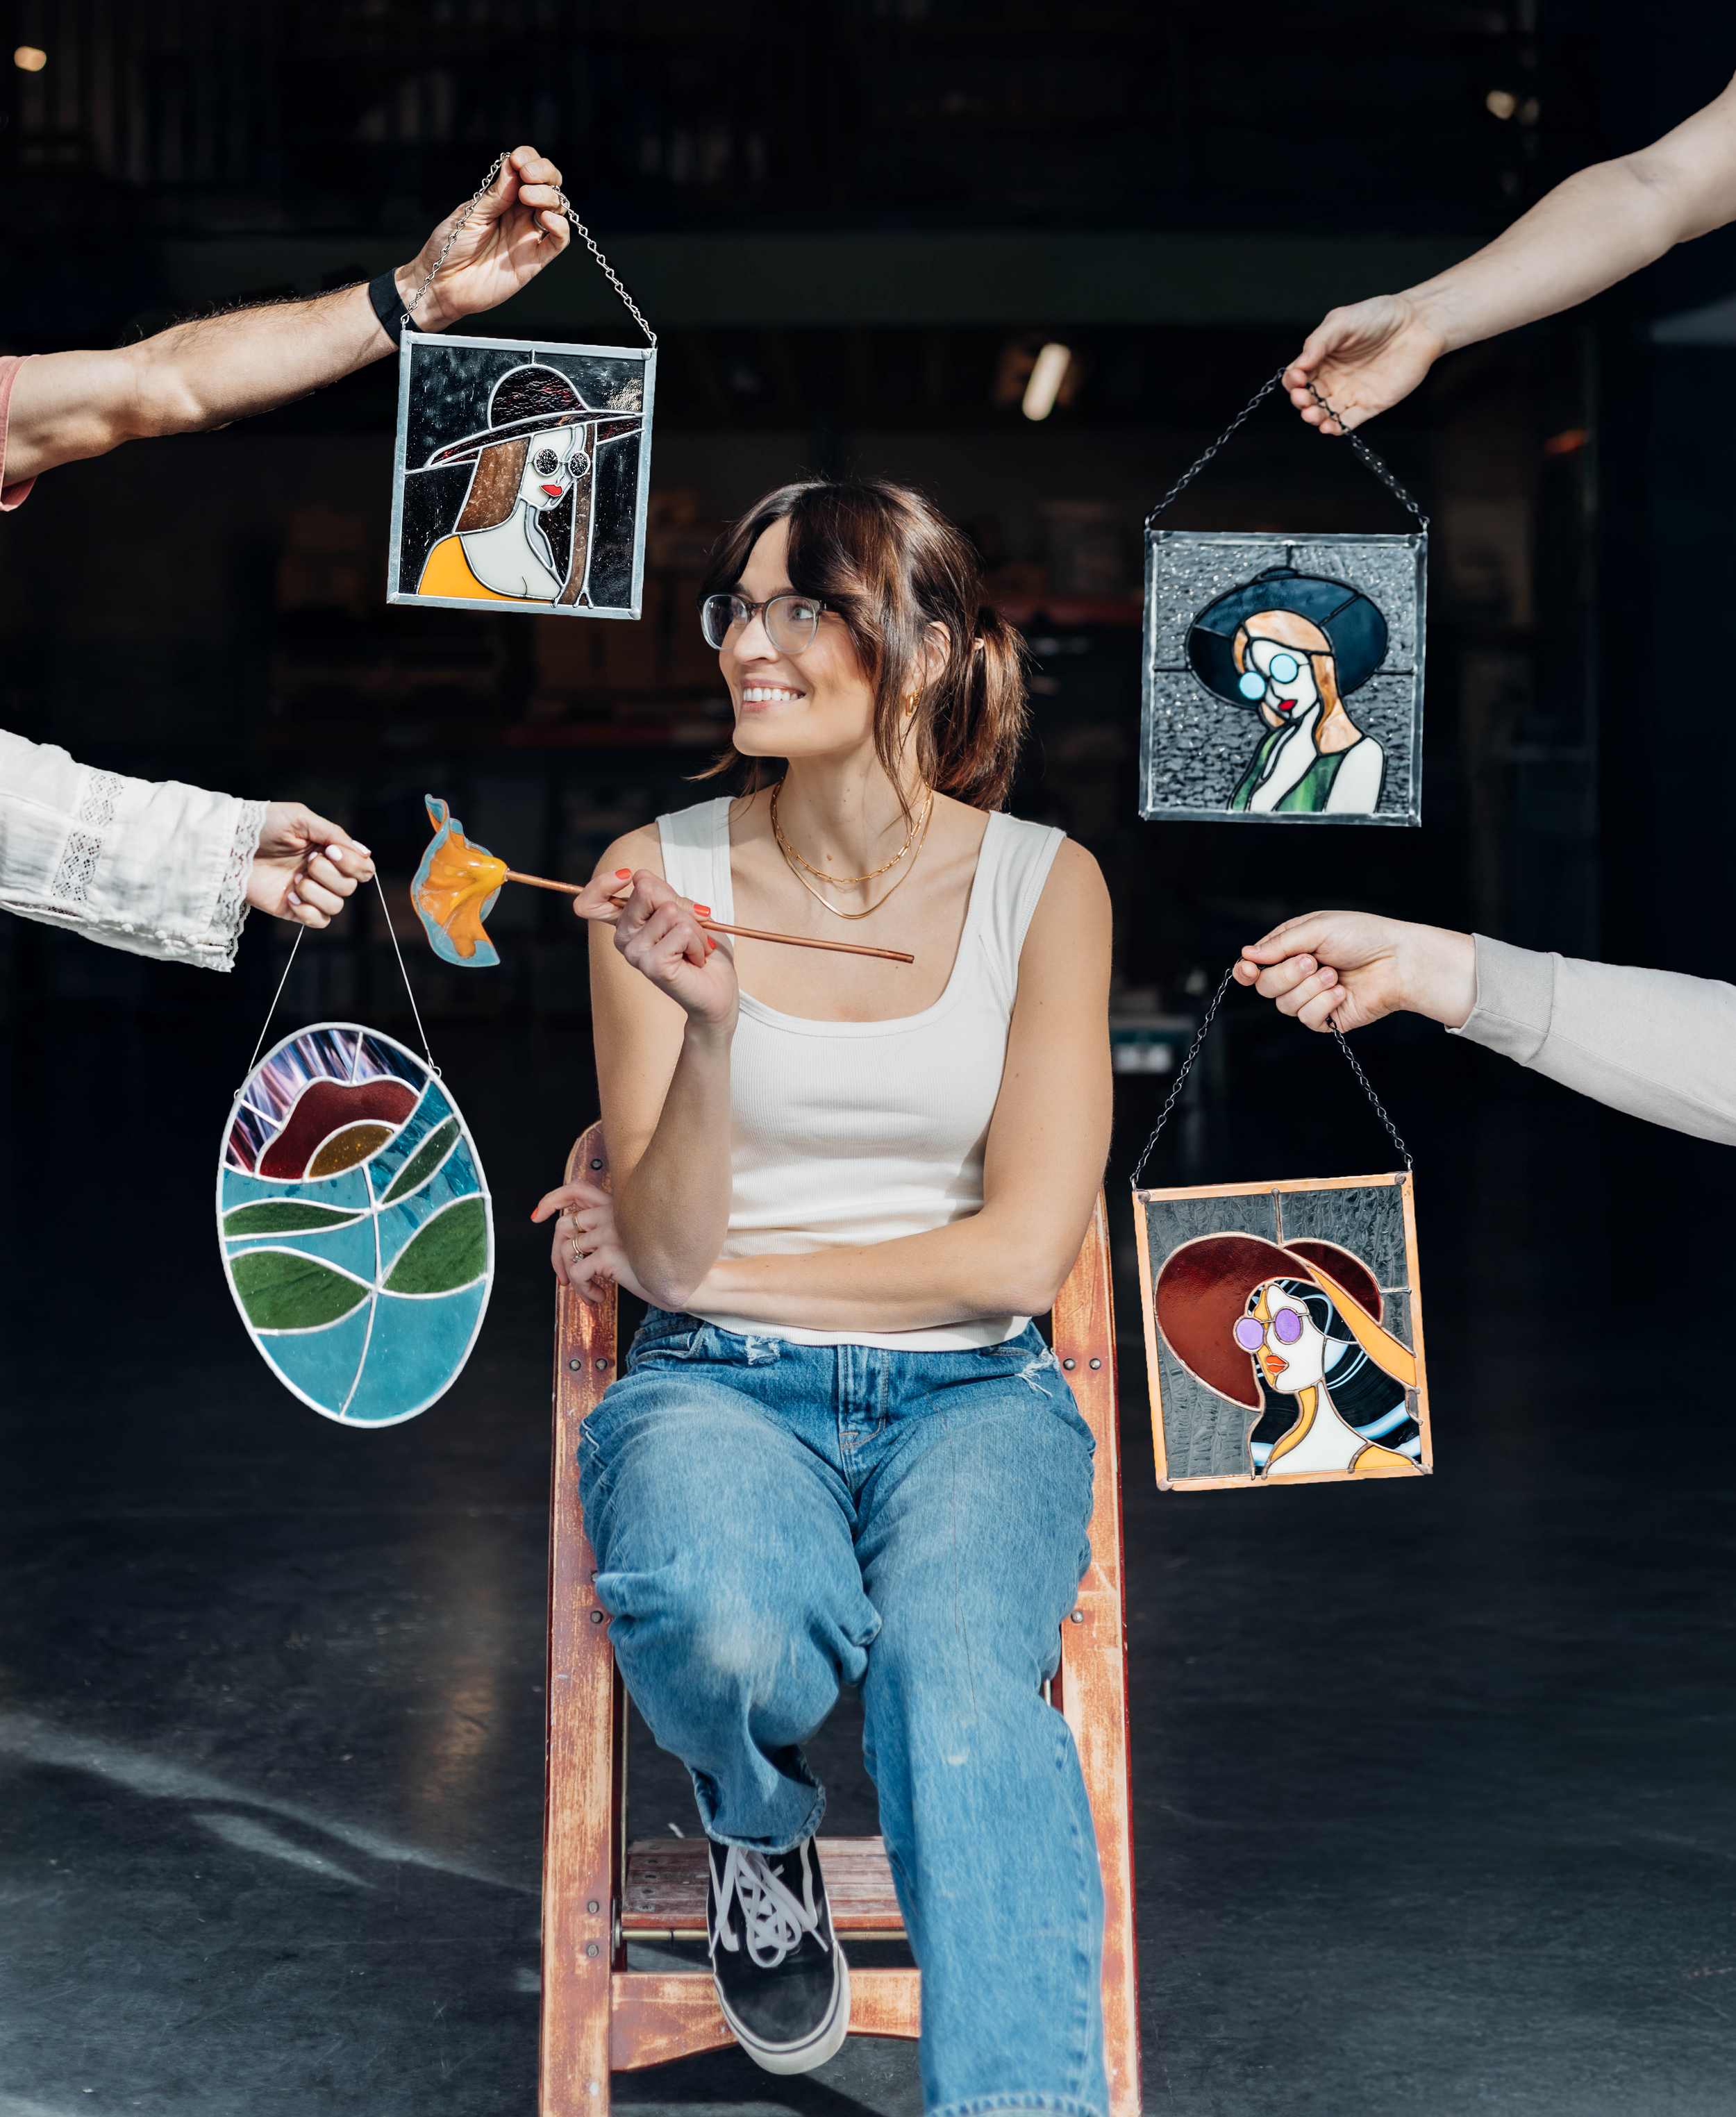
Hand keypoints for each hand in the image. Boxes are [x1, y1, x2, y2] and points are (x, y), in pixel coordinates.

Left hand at [246, 803, 373, 928]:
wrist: (229, 846)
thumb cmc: (262, 825)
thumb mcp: (300, 818)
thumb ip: (334, 833)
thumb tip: (365, 852)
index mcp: (328, 851)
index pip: (363, 867)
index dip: (353, 863)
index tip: (329, 851)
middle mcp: (323, 873)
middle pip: (350, 887)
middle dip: (329, 874)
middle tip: (307, 862)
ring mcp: (309, 893)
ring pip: (337, 906)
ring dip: (316, 892)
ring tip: (295, 880)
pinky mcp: (293, 910)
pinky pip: (319, 922)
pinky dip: (308, 912)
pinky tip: (289, 897)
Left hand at [397, 145, 571, 330]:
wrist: (442, 284)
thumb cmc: (450, 247)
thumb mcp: (470, 214)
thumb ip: (496, 194)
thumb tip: (514, 167)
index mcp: (503, 198)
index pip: (527, 170)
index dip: (529, 159)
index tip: (518, 160)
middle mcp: (520, 214)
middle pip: (549, 185)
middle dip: (544, 173)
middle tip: (526, 176)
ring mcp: (529, 237)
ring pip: (557, 208)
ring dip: (548, 196)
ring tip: (527, 196)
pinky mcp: (535, 261)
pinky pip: (558, 241)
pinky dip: (560, 227)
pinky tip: (545, 219)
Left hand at [532, 1177, 649, 1301]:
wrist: (685, 1281)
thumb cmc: (656, 1265)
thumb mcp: (629, 1242)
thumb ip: (604, 1234)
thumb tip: (568, 1249)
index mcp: (616, 1206)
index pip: (576, 1189)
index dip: (551, 1199)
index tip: (537, 1217)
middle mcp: (612, 1213)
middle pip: (563, 1227)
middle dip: (555, 1257)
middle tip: (564, 1278)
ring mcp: (611, 1232)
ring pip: (567, 1253)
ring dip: (573, 1280)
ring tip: (589, 1292)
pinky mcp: (610, 1253)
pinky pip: (578, 1272)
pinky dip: (582, 1290)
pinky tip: (599, 1297)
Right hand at [575, 867, 737, 1030]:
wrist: (718, 988)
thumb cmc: (701, 949)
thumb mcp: (684, 910)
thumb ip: (663, 893)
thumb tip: (640, 877)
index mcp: (627, 922)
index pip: (591, 902)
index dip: (602, 882)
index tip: (626, 876)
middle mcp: (623, 938)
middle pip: (644, 889)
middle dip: (680, 903)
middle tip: (689, 928)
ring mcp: (634, 953)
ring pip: (670, 910)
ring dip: (695, 927)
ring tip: (694, 947)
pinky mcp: (651, 966)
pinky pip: (682, 931)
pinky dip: (698, 942)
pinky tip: (695, 958)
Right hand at [1233, 911, 1476, 1031]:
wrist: (1398, 961)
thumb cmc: (1363, 937)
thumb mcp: (1317, 928)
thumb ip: (1280, 944)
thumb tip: (1248, 955)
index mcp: (1292, 949)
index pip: (1256, 965)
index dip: (1247, 970)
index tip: (1249, 969)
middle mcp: (1298, 974)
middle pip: (1266, 987)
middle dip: (1287, 975)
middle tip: (1313, 962)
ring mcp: (1311, 997)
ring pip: (1285, 1005)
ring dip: (1310, 988)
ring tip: (1336, 975)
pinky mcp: (1326, 1018)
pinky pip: (1306, 1019)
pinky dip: (1323, 1004)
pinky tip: (1342, 992)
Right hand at [1283, 293, 1447, 432]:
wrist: (1417, 324)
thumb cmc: (1380, 316)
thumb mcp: (1342, 320)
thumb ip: (1318, 341)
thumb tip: (1299, 365)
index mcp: (1322, 359)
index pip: (1297, 377)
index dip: (1293, 381)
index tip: (1298, 378)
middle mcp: (1333, 378)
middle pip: (1307, 398)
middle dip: (1301, 401)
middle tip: (1304, 398)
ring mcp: (1350, 394)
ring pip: (1324, 413)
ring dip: (1314, 417)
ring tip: (1313, 414)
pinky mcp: (1369, 405)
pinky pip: (1348, 422)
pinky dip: (1337, 427)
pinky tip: (1329, 426)